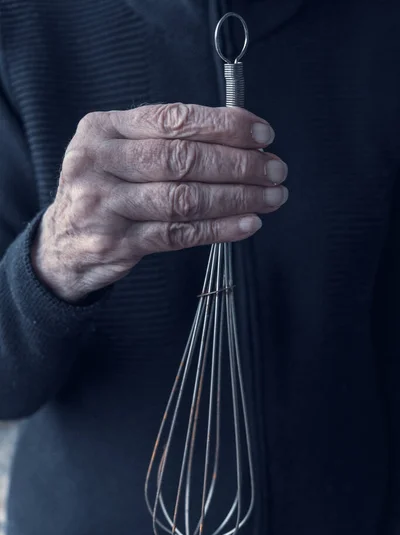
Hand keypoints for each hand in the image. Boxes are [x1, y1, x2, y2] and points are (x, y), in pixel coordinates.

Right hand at [31, 103, 287, 302]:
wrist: (62, 243)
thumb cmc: (104, 189)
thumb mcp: (118, 152)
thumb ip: (164, 140)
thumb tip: (238, 139)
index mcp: (103, 129)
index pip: (173, 120)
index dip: (223, 126)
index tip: (262, 135)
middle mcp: (98, 163)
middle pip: (181, 159)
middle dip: (238, 164)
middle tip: (275, 170)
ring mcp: (104, 205)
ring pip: (183, 198)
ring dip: (236, 198)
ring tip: (271, 197)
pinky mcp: (115, 243)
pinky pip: (177, 234)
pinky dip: (218, 229)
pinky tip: (247, 224)